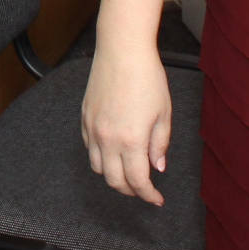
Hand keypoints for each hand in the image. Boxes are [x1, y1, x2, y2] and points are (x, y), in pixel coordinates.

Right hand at [82, 44, 172, 205]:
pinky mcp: (85, 117)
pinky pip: (89, 148)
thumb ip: (159, 144)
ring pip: (98, 168)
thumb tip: (157, 166)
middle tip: (144, 188)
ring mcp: (93, 129)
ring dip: (114, 176)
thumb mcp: (163, 114)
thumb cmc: (146, 77)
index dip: (148, 195)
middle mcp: (108, 139)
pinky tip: (114, 151)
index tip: (156, 199)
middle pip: (115, 181)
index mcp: (131, 140)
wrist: (122, 50)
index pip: (138, 181)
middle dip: (131, 190)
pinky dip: (101, 157)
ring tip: (128, 171)